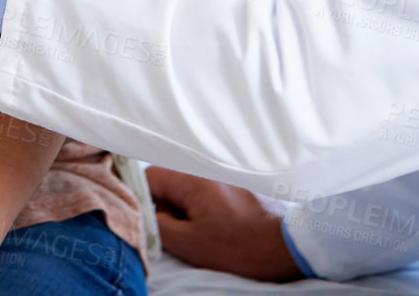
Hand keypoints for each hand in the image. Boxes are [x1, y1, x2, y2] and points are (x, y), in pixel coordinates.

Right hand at [146, 165, 301, 281]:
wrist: (279, 247)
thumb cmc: (235, 246)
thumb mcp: (188, 242)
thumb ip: (156, 225)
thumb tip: (143, 214)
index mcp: (191, 180)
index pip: (148, 177)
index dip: (139, 198)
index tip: (143, 220)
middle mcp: (205, 171)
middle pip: (167, 183)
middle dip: (163, 208)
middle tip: (173, 233)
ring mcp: (220, 178)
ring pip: (185, 191)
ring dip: (182, 211)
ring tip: (195, 235)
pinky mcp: (232, 188)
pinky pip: (203, 194)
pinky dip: (199, 210)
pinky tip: (211, 230)